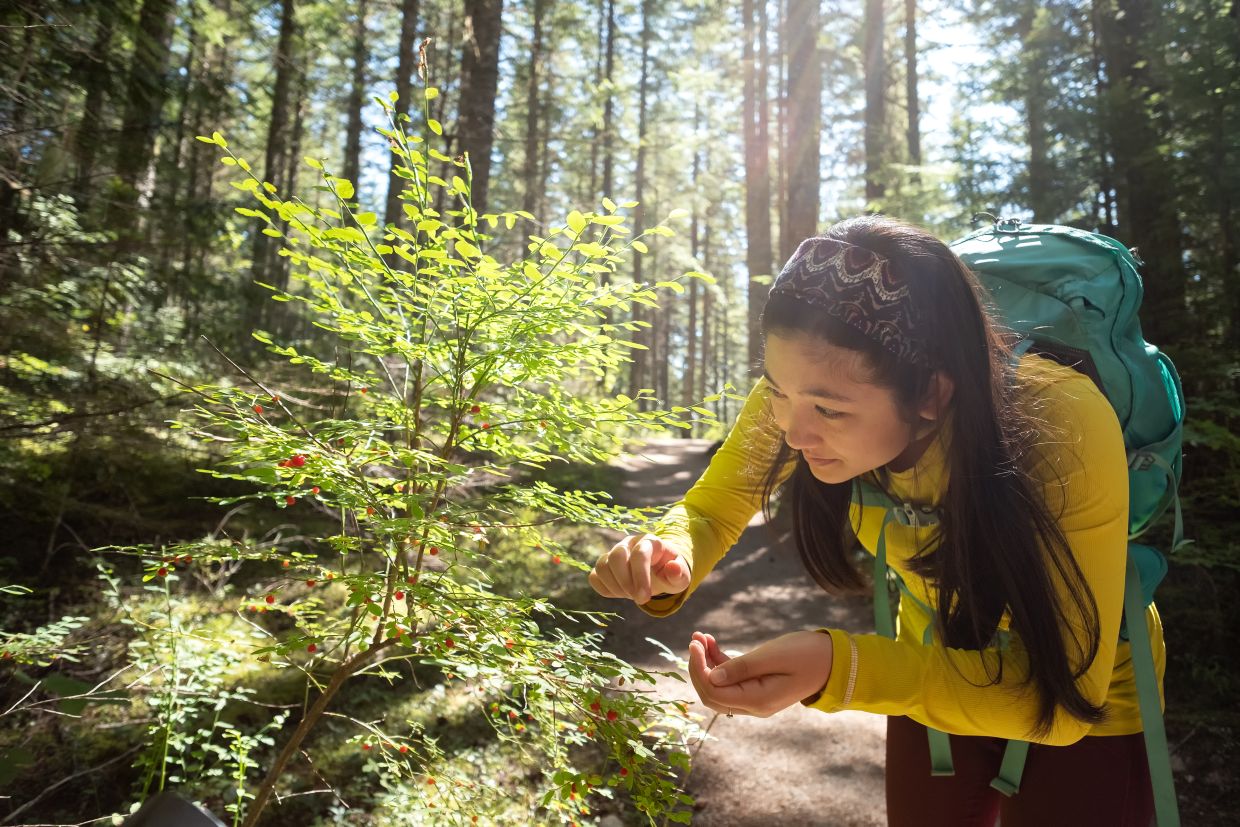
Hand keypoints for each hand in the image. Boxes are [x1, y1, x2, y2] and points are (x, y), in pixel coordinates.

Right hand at [589, 533, 690, 604]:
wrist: (658, 571)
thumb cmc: (669, 573)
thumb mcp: (681, 577)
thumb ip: (680, 574)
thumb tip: (673, 567)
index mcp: (650, 542)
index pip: (640, 554)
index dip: (640, 577)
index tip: (644, 598)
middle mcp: (629, 543)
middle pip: (616, 556)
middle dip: (625, 582)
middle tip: (638, 599)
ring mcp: (614, 552)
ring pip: (602, 565)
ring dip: (615, 586)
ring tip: (629, 595)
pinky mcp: (604, 564)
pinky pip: (594, 576)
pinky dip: (604, 588)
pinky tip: (619, 593)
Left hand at [687, 630, 832, 717]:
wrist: (834, 660)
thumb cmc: (807, 654)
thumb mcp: (773, 656)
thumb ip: (741, 668)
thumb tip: (710, 677)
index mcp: (757, 701)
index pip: (714, 692)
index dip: (698, 669)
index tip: (695, 643)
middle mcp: (754, 706)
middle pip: (712, 694)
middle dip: (698, 667)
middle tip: (695, 639)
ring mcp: (755, 699)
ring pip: (719, 686)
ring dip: (706, 663)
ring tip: (701, 636)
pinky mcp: (758, 688)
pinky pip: (732, 680)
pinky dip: (719, 662)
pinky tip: (712, 642)